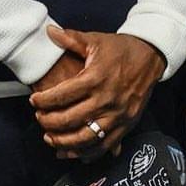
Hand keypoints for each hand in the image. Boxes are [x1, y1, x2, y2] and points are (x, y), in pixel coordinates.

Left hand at [30, 25, 164, 159]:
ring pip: (86, 138)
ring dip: (65, 143)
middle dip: (49, 122)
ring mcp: (117, 115)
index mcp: (96, 78)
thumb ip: (71, 39)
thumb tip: (48, 31)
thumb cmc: (121, 48)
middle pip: (71, 119)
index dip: (44, 100)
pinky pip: (105, 145)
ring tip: (50, 139)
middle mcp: (106, 100)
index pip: (62, 95)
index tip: (34, 101)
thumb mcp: (96, 40)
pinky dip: (87, 153)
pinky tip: (73, 153)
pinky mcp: (126, 125)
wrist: (151, 56)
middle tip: (39, 119)